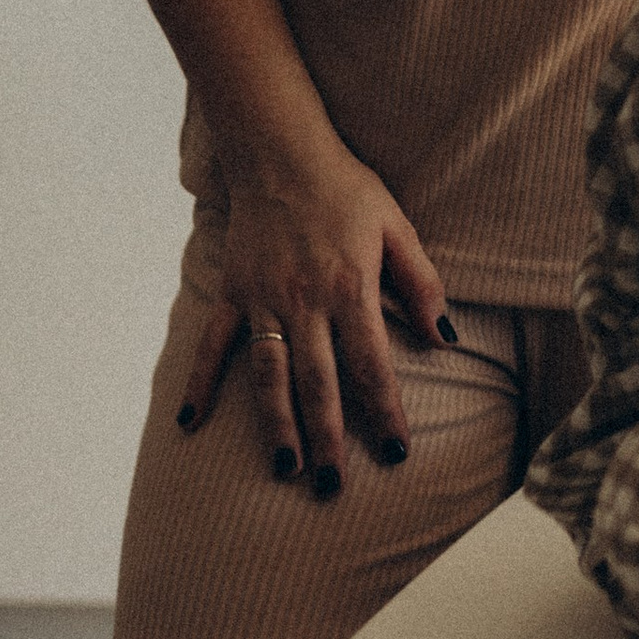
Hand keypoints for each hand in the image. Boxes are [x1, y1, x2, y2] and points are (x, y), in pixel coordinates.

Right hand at [181, 150, 451, 496]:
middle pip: (318, 383)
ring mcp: (262, 301)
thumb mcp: (398, 228)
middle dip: (329, 438)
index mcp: (349, 289)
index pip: (372, 365)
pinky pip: (213, 345)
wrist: (281, 152)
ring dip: (276, 426)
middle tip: (335, 487)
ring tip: (285, 470)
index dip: (386, 411)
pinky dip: (201, 383)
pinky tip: (190, 422)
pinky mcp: (232, 293)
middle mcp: (304, 303)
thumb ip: (422, 284)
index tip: (397, 452)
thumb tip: (448, 337)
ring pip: (269, 376)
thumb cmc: (347, 190)